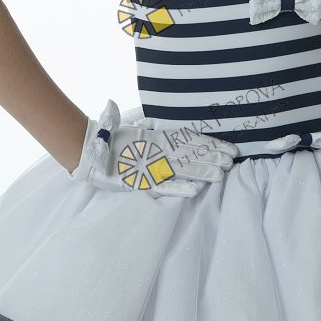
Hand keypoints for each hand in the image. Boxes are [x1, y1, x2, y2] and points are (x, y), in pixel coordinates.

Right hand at [68, 100, 239, 196]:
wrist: (86, 148)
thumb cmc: (110, 138)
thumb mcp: (135, 130)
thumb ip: (151, 131)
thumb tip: (162, 129)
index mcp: (157, 136)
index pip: (190, 139)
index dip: (210, 143)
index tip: (228, 147)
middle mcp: (157, 149)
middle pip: (191, 152)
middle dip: (213, 155)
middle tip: (234, 159)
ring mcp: (149, 165)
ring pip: (182, 167)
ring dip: (203, 170)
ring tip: (222, 173)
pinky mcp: (139, 181)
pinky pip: (162, 185)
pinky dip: (179, 188)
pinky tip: (196, 190)